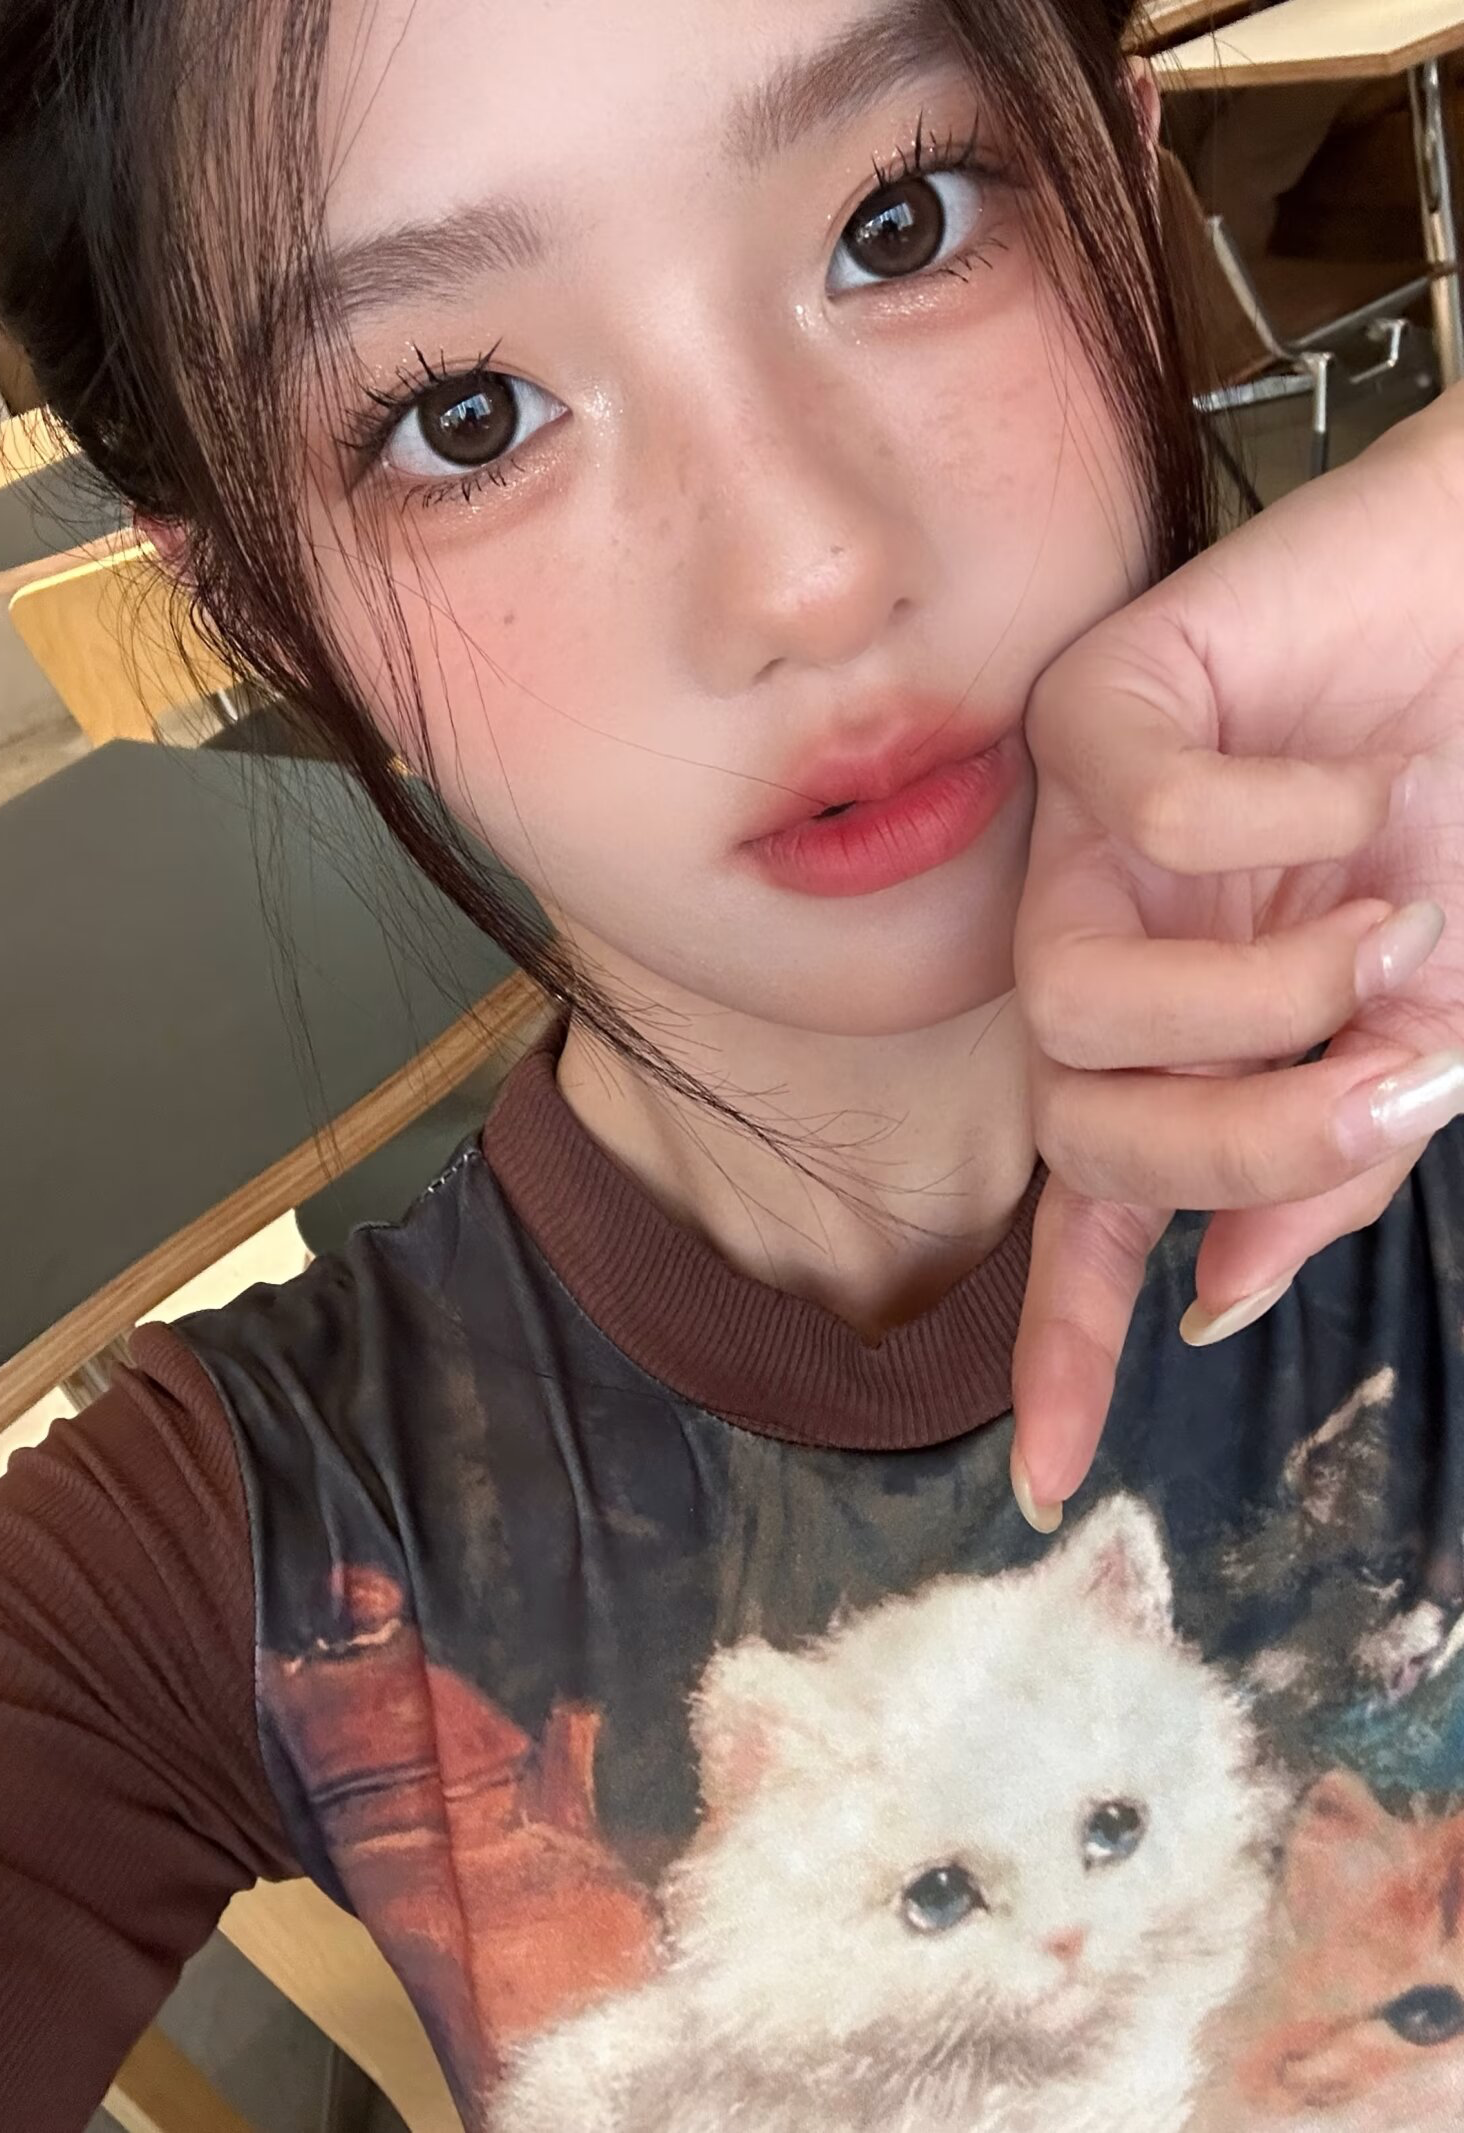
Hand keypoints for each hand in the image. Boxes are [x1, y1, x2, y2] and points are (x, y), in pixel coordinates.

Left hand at [1009, 384, 1463, 1529]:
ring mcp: (1081, 841)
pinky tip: (1344, 786)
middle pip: (1082, 1125)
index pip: (1096, 1214)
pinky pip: (1132, 814)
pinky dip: (1269, 823)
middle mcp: (1109, 953)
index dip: (1071, 1343)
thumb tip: (1214, 1291)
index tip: (1052, 1475)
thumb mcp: (1429, 1025)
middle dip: (1244, 1138)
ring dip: (1259, 996)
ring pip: (1072, 1003)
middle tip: (1399, 1076)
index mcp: (1186, 1037)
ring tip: (1380, 928)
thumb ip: (1325, 1154)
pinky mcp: (1092, 707)